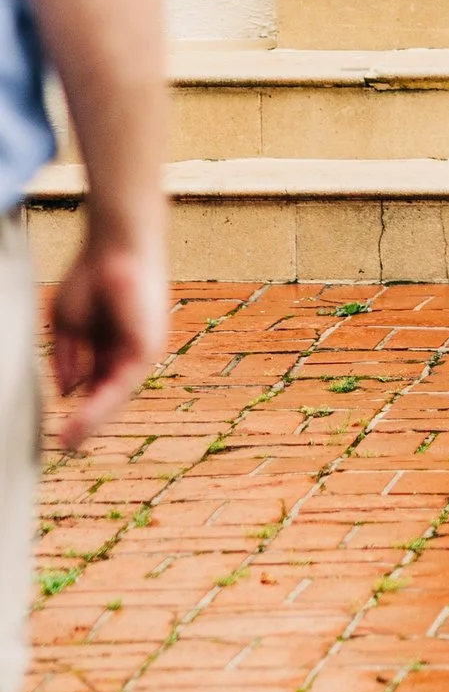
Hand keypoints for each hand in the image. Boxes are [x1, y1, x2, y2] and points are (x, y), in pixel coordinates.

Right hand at [48, 232, 169, 450]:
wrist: (114, 244)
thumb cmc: (92, 274)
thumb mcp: (67, 322)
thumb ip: (67, 359)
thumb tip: (69, 393)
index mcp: (110, 346)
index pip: (96, 386)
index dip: (79, 409)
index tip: (60, 433)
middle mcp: (128, 352)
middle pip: (106, 397)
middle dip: (86, 423)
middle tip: (65, 447)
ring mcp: (139, 350)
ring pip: (116, 397)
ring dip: (91, 422)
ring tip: (68, 443)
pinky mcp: (146, 346)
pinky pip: (122, 384)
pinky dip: (101, 405)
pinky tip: (82, 419)